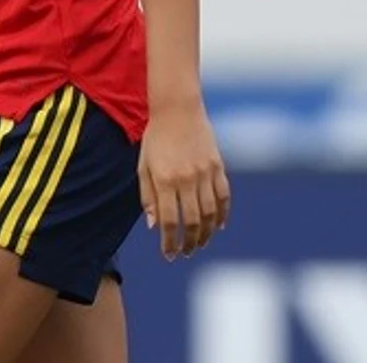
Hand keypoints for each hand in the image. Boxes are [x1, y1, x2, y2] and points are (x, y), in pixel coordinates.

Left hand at [138, 99, 230, 259]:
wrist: (177, 111)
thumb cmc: (155, 140)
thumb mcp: (143, 166)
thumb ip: (147, 196)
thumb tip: (152, 226)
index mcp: (164, 180)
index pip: (168, 221)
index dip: (169, 242)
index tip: (168, 255)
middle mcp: (186, 179)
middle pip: (192, 222)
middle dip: (188, 242)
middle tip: (185, 253)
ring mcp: (205, 173)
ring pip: (210, 214)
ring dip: (206, 234)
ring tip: (199, 244)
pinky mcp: (218, 167)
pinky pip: (224, 197)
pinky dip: (223, 214)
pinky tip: (218, 226)